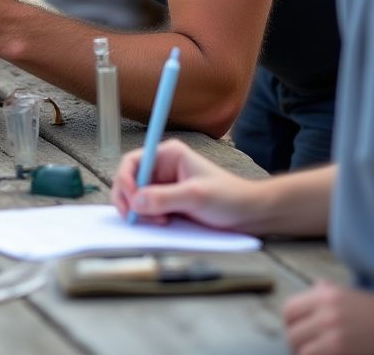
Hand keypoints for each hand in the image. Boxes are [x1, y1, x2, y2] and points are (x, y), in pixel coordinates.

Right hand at [111, 139, 258, 229]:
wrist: (251, 215)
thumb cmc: (229, 198)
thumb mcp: (196, 196)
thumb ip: (164, 198)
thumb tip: (135, 202)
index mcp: (168, 155)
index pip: (133, 162)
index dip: (126, 180)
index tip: (131, 201)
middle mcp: (162, 168)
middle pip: (130, 180)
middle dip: (130, 198)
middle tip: (135, 217)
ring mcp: (164, 186)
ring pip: (137, 197)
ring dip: (140, 210)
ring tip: (159, 221)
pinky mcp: (168, 203)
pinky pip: (148, 209)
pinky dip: (148, 217)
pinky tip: (161, 223)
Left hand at [283, 280, 373, 354]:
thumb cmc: (372, 313)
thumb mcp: (349, 295)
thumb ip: (326, 292)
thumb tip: (314, 290)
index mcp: (325, 296)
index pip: (289, 309)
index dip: (289, 322)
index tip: (295, 330)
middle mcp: (327, 313)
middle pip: (292, 332)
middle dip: (295, 343)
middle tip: (302, 348)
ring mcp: (335, 335)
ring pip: (301, 350)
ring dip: (303, 354)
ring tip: (312, 354)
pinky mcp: (341, 352)